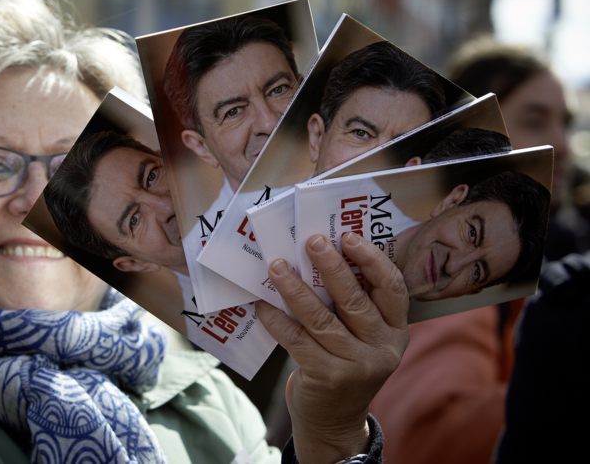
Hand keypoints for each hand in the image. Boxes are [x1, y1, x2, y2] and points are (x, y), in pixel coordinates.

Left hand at [257, 232, 408, 463]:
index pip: (393, 288)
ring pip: (321, 319)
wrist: (334, 422)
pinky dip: (277, 319)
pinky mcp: (328, 378)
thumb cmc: (344, 365)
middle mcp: (382, 348)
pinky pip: (297, 340)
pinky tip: (262, 303)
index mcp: (395, 330)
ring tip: (277, 266)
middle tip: (311, 241)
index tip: (349, 236)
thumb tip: (317, 256)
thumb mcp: (362, 337)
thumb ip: (352, 305)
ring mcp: (356, 366)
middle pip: (355, 299)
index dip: (372, 260)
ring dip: (295, 289)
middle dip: (331, 266)